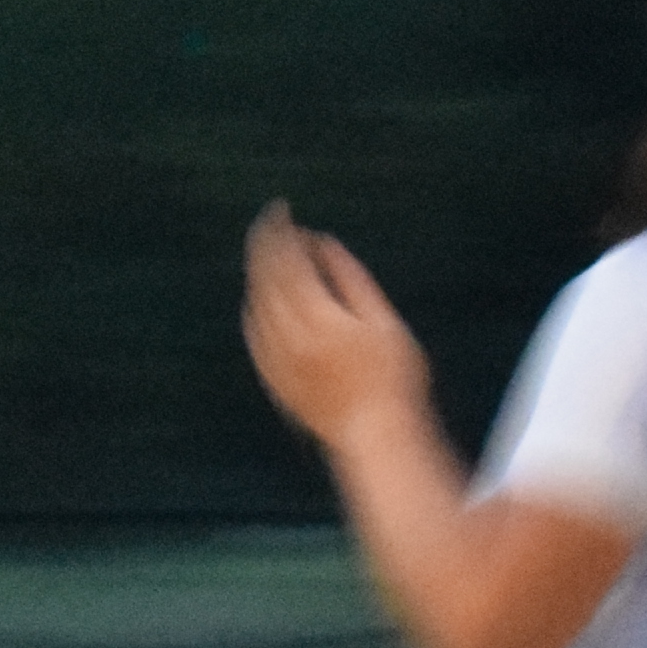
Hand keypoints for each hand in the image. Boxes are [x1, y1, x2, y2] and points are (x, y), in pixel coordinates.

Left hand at [244, 204, 432, 448]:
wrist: (376, 437)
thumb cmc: (393, 379)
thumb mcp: (382, 321)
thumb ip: (349, 277)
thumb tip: (321, 242)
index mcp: (316, 318)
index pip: (286, 261)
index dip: (281, 232)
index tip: (282, 210)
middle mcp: (288, 338)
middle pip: (264, 279)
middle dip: (264, 244)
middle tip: (269, 220)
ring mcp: (277, 360)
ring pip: (254, 304)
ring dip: (257, 273)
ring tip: (266, 251)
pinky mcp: (274, 379)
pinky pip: (253, 334)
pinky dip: (253, 307)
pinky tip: (260, 298)